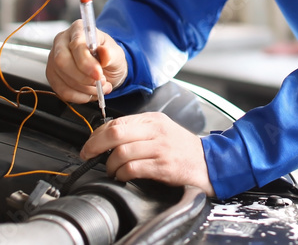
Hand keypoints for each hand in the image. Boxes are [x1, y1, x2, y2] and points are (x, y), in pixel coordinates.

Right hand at [46, 20, 127, 102]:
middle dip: (82, 77)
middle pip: (62, 61)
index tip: (98, 74)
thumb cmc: (109, 57)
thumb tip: (104, 53)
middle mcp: (62, 42)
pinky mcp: (52, 75)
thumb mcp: (116, 53)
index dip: (86, 62)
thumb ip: (111, 53)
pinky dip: (78, 96)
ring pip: (61, 78)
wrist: (106, 69)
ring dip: (84, 89)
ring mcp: (54, 59)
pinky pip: (61, 90)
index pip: (76, 45)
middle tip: (99, 83)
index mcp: (78, 29)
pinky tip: (89, 93)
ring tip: (100, 88)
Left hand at [81, 113, 214, 195]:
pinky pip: (132, 169)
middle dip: (95, 146)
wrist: (209, 163)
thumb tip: (108, 138)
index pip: (117, 122)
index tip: (89, 145)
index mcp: (153, 120)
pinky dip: (121, 174)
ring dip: (109, 165)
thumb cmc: (182, 149)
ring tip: (111, 170)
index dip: (97, 134)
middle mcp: (156, 131)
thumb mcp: (162, 130)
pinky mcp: (163, 166)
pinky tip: (122, 177)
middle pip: (115, 133)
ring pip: (121, 152)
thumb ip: (138, 131)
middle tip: (88, 155)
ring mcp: (160, 148)